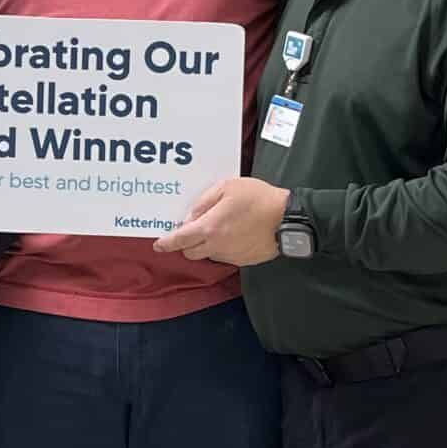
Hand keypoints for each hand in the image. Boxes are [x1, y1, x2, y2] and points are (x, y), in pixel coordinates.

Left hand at [153, 177, 290, 265]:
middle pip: (190, 252)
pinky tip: (233, 233)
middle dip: (185, 243)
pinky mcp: (242, 260)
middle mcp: (216, 246)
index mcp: (209, 228)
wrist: (288, 219)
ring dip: (204, 245)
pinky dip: (221, 247)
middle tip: (192, 229)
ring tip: (216, 227)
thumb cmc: (258, 199)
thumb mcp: (227, 187)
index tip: (158, 245)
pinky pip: (223, 255)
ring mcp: (230, 255)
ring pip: (207, 254)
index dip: (166, 243)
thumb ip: (203, 202)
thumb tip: (190, 217)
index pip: (179, 240)